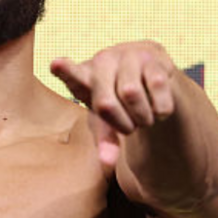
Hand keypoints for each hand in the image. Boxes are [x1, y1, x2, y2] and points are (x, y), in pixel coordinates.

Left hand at [50, 41, 177, 168]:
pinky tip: (158, 105)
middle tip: (130, 128)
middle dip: (122, 124)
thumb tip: (108, 163)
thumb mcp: (106, 120)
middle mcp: (102, 61)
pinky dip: (161, 108)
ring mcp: (126, 54)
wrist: (145, 70)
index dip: (64, 70)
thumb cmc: (117, 98)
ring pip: (132, 94)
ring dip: (143, 116)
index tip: (56, 64)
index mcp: (83, 77)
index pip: (72, 75)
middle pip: (106, 103)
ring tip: (144, 115)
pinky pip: (157, 87)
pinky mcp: (152, 54)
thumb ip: (105, 140)